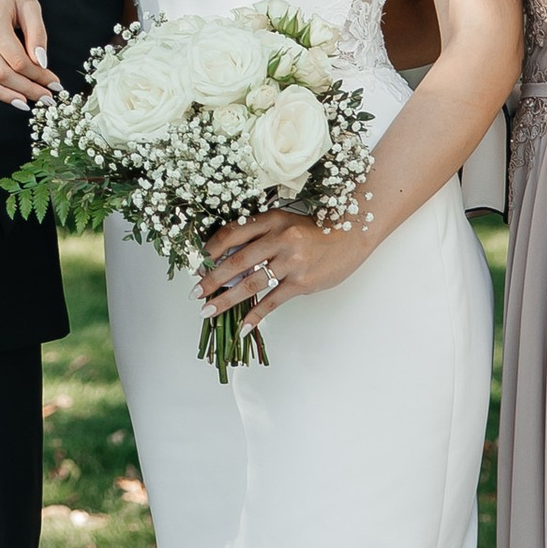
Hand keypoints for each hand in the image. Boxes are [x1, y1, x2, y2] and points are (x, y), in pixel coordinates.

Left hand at [197, 208, 370, 337]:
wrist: (351, 236)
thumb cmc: (314, 231)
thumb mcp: (284, 224)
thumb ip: (258, 237)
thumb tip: (225, 260)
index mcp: (272, 220)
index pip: (232, 233)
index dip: (210, 250)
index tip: (198, 265)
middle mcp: (280, 239)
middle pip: (237, 261)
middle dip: (211, 279)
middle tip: (195, 292)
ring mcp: (291, 262)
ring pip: (251, 283)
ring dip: (226, 299)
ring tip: (208, 311)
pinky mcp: (302, 282)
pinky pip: (272, 301)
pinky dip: (255, 316)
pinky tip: (242, 327)